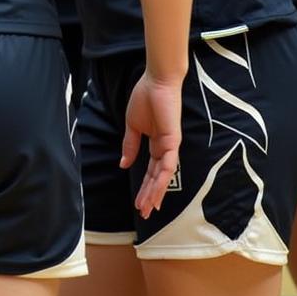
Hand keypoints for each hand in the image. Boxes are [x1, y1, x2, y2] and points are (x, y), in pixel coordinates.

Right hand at [121, 71, 182, 218]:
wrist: (156, 82)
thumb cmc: (145, 98)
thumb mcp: (132, 125)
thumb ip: (129, 145)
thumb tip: (123, 164)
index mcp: (154, 143)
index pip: (149, 171)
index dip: (143, 187)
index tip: (137, 202)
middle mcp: (164, 148)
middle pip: (157, 177)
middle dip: (149, 195)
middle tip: (143, 213)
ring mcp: (170, 145)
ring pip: (163, 176)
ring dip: (155, 193)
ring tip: (147, 208)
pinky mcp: (173, 141)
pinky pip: (168, 165)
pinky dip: (162, 179)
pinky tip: (154, 191)